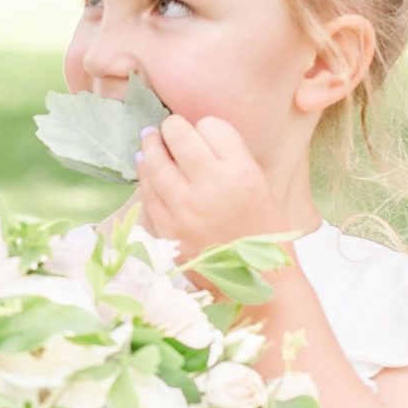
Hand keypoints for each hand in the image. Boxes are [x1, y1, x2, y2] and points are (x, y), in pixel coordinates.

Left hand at [133, 113, 287, 258]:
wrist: (256, 281)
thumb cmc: (262, 231)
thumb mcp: (260, 185)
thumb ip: (231, 158)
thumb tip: (195, 134)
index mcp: (241, 172)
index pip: (211, 126)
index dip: (205, 126)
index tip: (204, 132)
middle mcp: (211, 185)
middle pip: (179, 136)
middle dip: (172, 126)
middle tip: (170, 127)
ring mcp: (185, 208)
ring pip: (155, 160)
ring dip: (151, 145)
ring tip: (149, 138)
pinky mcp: (168, 228)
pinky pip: (148, 191)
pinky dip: (145, 174)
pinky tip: (145, 165)